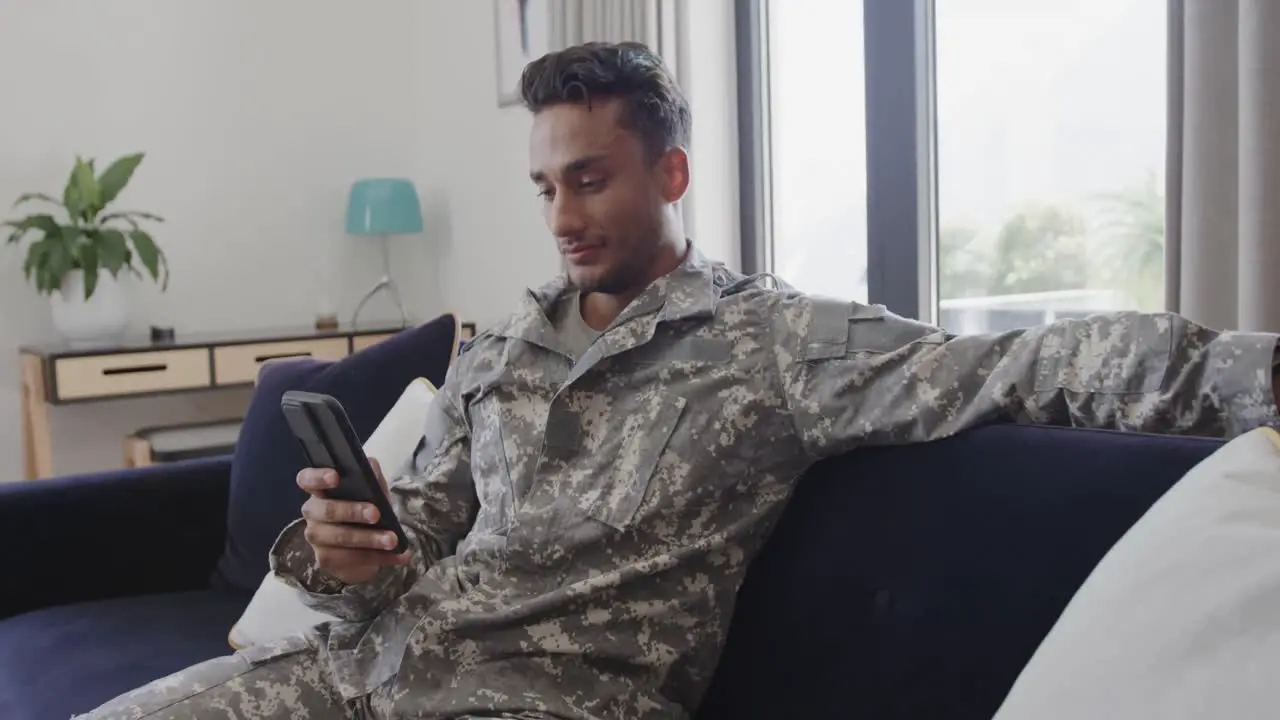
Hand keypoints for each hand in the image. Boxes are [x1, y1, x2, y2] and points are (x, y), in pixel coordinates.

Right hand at [296, 457, 410, 584]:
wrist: (366, 544)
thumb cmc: (365, 507)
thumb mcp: (372, 491)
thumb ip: (371, 477)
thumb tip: (371, 467)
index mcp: (320, 490)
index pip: (307, 479)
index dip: (318, 477)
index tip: (335, 477)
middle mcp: (313, 512)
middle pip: (327, 510)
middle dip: (352, 511)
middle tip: (376, 514)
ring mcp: (317, 537)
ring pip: (340, 538)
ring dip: (369, 539)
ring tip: (392, 540)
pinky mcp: (326, 559)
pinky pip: (353, 559)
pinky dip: (379, 557)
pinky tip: (398, 555)